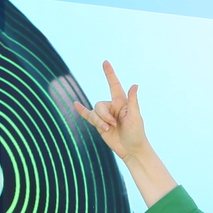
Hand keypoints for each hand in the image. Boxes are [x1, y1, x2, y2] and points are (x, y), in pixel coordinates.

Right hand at [70, 61, 176, 206]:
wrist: (131, 150)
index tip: (105, 62)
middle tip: (114, 124)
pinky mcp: (99, 125)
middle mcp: (112, 107)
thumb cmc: (137, 133)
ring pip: (94, 113)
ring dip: (99, 121)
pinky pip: (88, 115)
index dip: (109, 74)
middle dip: (104, 115)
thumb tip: (134, 85)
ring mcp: (105, 116)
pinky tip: (75, 104)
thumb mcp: (135, 116)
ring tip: (108, 129)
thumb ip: (133, 101)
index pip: (114, 85)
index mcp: (122, 102)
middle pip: (99, 104)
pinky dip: (81, 110)